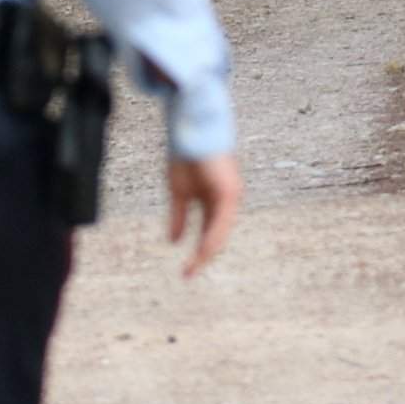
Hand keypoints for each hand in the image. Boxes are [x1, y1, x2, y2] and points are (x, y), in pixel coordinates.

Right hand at [166, 154, 242, 276]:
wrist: (192, 128)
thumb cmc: (186, 154)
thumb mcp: (179, 192)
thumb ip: (179, 217)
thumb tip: (173, 241)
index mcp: (216, 200)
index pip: (209, 232)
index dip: (198, 251)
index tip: (186, 269)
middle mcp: (227, 200)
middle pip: (217, 236)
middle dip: (203, 256)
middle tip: (188, 274)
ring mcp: (230, 196)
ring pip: (221, 232)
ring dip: (206, 252)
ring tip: (193, 268)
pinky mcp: (229, 191)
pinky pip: (221, 221)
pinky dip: (212, 237)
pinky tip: (202, 252)